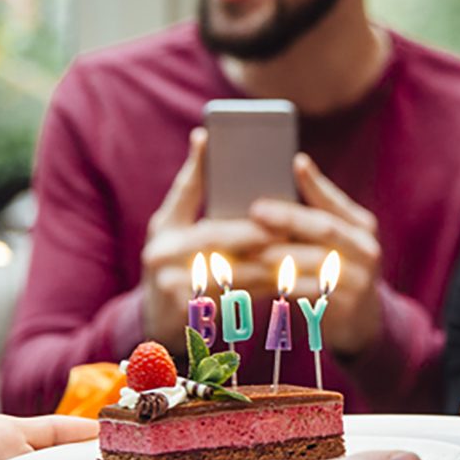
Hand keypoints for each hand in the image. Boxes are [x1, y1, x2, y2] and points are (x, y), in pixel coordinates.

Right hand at [139, 128, 273, 351]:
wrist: (157, 322)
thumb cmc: (173, 264)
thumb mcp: (171, 227)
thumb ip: (189, 189)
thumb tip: (203, 137)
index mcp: (163, 230)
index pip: (187, 195)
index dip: (209, 174)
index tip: (250, 184)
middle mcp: (163, 256)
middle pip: (217, 236)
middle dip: (257, 232)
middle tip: (290, 227)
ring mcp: (175, 286)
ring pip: (233, 270)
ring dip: (271, 263)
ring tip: (302, 255)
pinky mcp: (193, 313)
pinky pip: (238, 298)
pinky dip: (267, 288)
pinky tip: (291, 283)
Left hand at [248, 153, 381, 355]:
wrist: (363, 322)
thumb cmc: (336, 272)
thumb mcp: (336, 242)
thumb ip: (313, 219)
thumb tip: (275, 185)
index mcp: (361, 226)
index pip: (336, 201)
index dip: (317, 182)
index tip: (296, 162)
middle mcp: (365, 249)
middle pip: (324, 228)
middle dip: (288, 218)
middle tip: (256, 210)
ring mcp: (358, 279)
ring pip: (312, 260)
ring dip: (277, 253)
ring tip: (247, 247)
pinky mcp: (344, 306)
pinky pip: (306, 290)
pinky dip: (280, 283)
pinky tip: (257, 277)